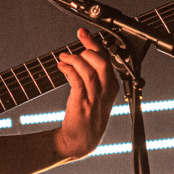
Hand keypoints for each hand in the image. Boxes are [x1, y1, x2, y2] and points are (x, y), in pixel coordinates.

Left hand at [52, 28, 119, 161]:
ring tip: (63, 57)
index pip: (107, 60)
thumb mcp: (96, 95)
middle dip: (88, 48)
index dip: (95, 44)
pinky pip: (77, 81)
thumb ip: (92, 77)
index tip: (84, 33)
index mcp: (112, 87)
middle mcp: (106, 91)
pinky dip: (69, 70)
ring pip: (88, 70)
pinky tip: (61, 66)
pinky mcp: (82, 103)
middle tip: (75, 44)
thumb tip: (80, 56)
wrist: (81, 140)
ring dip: (74, 59)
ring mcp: (94, 97)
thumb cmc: (87, 117)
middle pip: (101, 62)